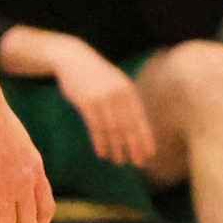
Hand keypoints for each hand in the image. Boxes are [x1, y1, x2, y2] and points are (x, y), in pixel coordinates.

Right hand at [51, 39, 159, 169]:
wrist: (73, 59)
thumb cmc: (96, 74)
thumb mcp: (115, 82)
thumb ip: (126, 101)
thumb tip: (136, 126)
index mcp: (128, 90)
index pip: (140, 118)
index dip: (145, 137)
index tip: (149, 154)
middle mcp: (118, 95)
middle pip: (128, 126)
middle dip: (133, 146)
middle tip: (137, 162)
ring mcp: (102, 98)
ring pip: (112, 129)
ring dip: (116, 147)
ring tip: (118, 161)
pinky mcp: (86, 103)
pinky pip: (95, 128)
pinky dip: (100, 142)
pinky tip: (102, 153)